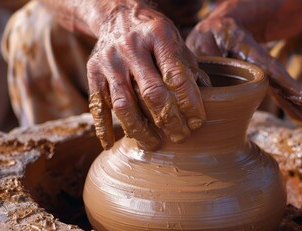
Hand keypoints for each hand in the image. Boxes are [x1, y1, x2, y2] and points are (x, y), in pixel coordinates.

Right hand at [87, 2, 205, 149]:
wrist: (117, 14)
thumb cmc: (153, 33)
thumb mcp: (176, 40)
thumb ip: (189, 67)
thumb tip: (208, 97)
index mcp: (158, 36)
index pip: (176, 77)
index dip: (189, 104)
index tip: (197, 123)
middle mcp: (131, 47)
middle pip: (151, 93)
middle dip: (168, 121)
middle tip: (180, 136)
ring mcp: (109, 61)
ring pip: (123, 104)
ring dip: (139, 130)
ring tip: (153, 144)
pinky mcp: (93, 72)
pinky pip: (97, 105)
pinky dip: (104, 127)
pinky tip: (112, 143)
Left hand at [186, 17, 301, 120]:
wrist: (220, 28)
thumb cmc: (210, 35)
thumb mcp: (204, 40)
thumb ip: (207, 57)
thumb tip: (207, 82)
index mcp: (247, 49)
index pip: (268, 67)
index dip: (284, 82)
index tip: (300, 95)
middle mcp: (259, 62)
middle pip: (280, 79)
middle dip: (296, 95)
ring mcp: (261, 72)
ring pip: (280, 88)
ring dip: (296, 102)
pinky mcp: (260, 80)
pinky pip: (275, 93)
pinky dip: (287, 105)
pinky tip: (299, 117)